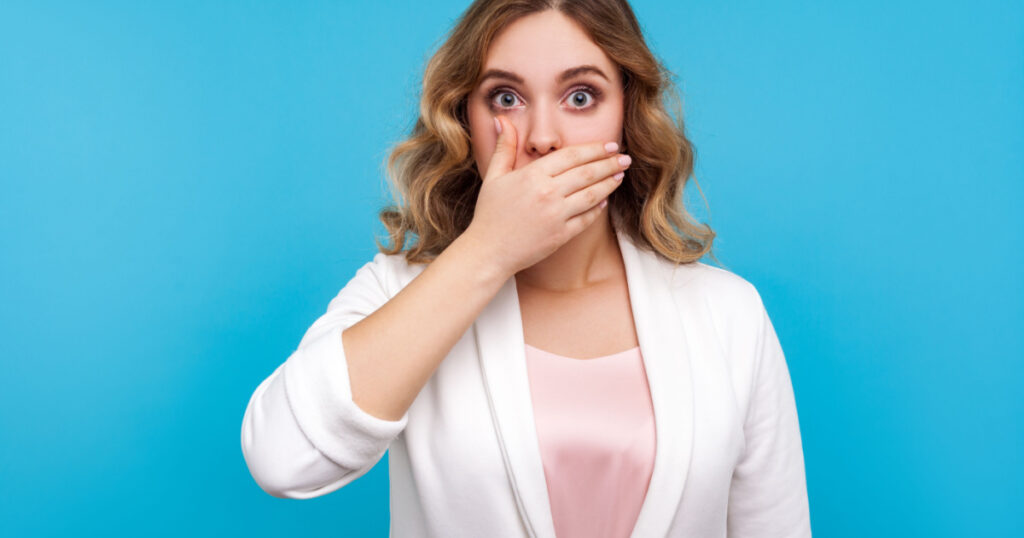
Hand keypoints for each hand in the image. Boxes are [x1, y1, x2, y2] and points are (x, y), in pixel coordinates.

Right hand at [463, 114, 630, 277]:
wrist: (488, 251)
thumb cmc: (489, 213)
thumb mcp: (494, 176)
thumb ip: (504, 147)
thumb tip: (501, 119)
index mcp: (532, 175)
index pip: (572, 156)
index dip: (594, 149)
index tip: (610, 145)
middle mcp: (547, 193)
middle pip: (587, 173)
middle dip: (610, 163)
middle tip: (625, 158)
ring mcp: (556, 215)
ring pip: (592, 195)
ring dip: (609, 183)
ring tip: (620, 175)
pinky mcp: (561, 235)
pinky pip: (586, 219)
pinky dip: (598, 208)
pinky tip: (605, 200)